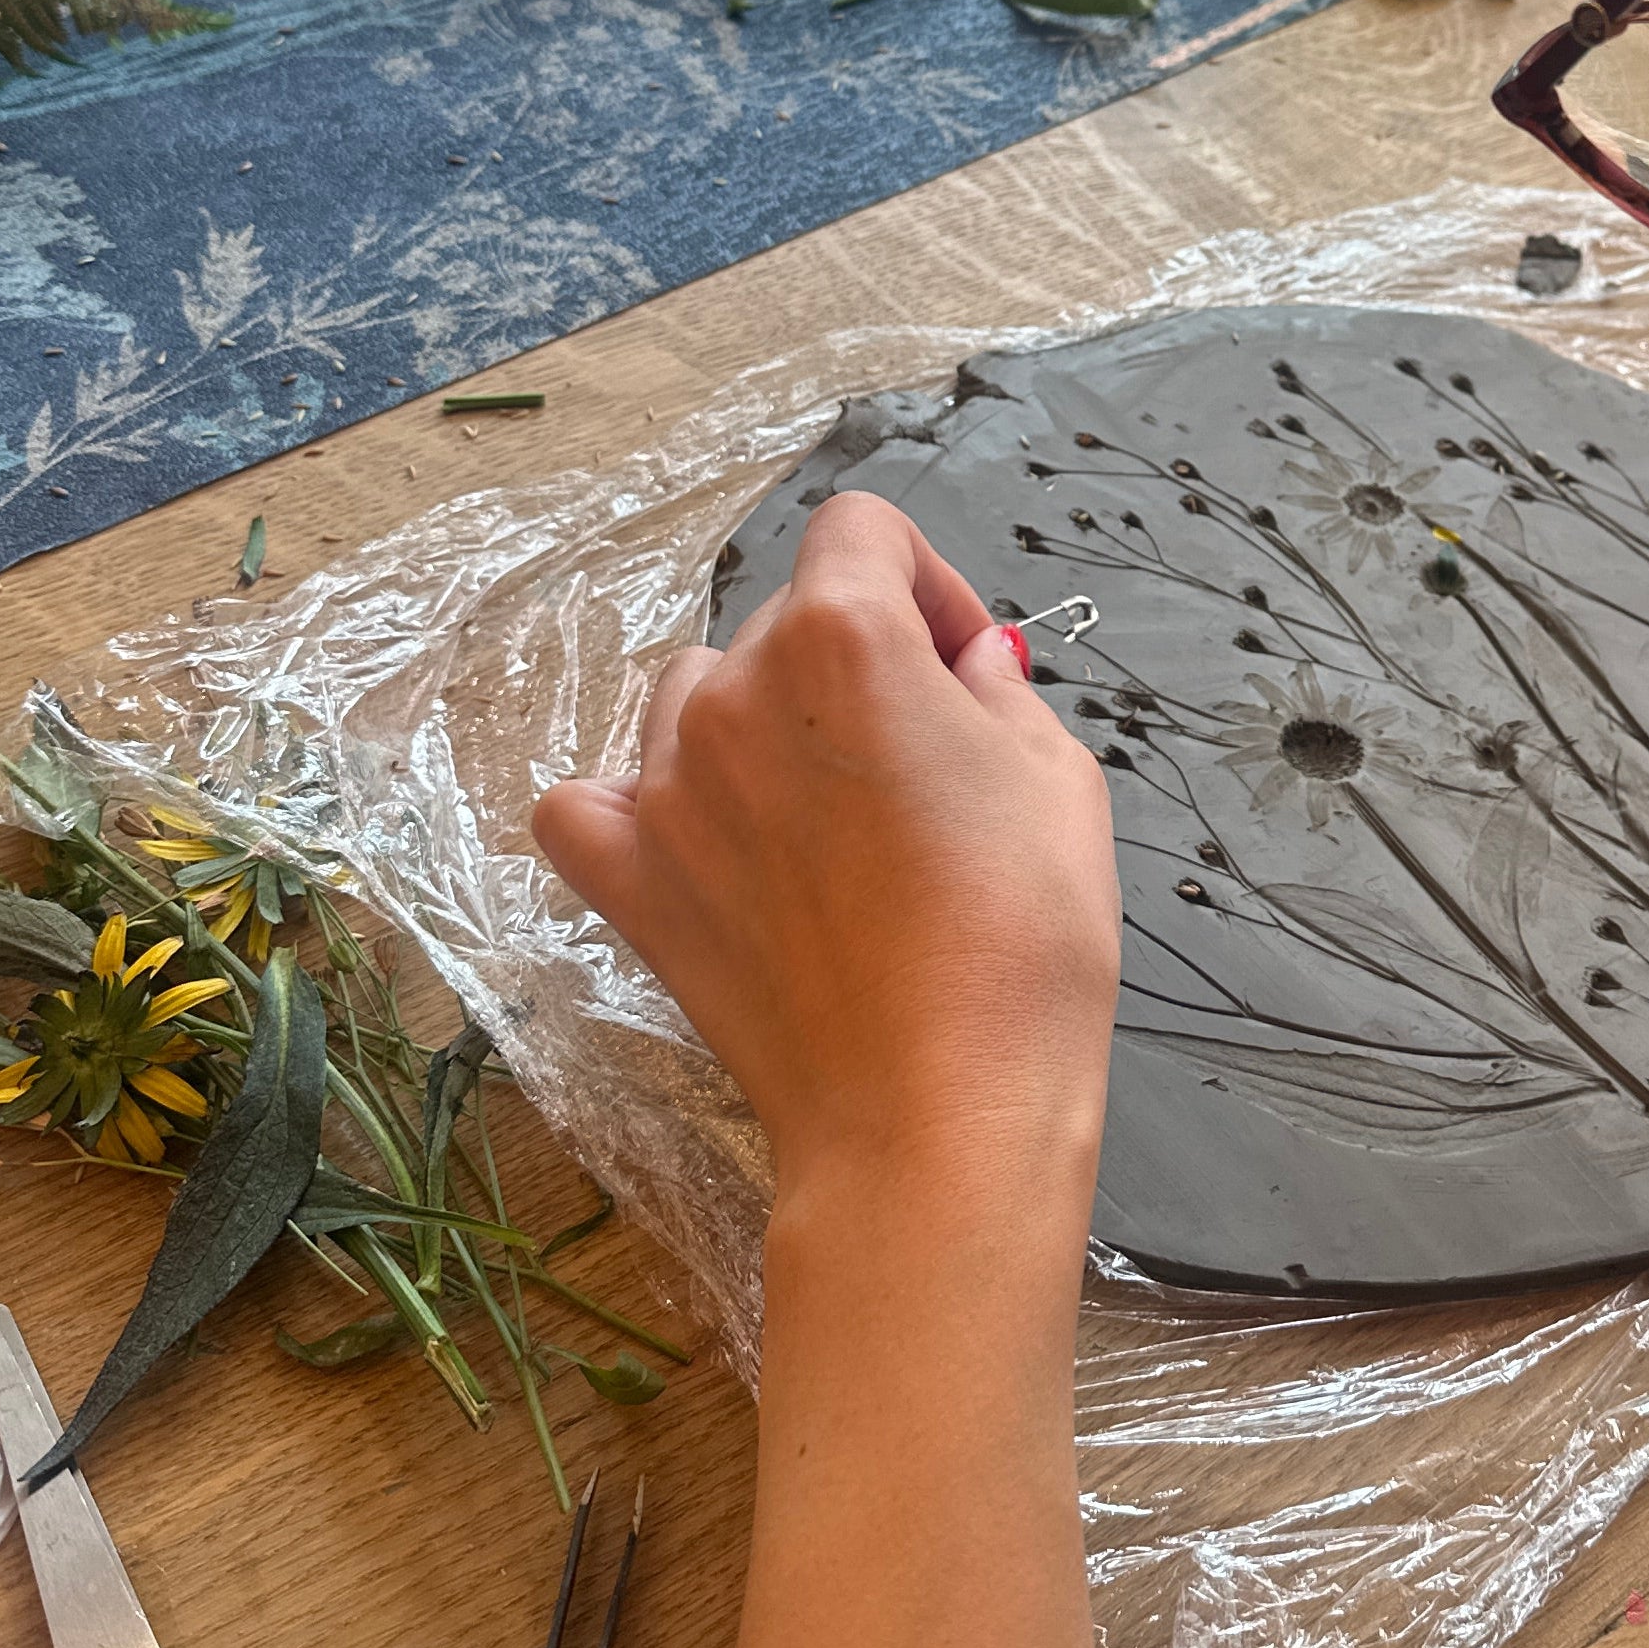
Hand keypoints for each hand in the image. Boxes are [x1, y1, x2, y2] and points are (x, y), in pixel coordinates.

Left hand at [536, 492, 1123, 1647]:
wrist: (937, 1116)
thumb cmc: (1023, 940)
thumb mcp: (1058, 778)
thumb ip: (994, 689)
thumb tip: (960, 666)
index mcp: (841, 637)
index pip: (863, 532)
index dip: (926, 581)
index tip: (962, 663)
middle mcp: (731, 688)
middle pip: (783, 620)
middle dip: (853, 666)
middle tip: (919, 769)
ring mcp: (663, 785)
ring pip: (693, 698)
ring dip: (754, 727)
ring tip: (822, 819)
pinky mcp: (625, 879)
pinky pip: (590, 804)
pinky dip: (634, 810)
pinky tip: (701, 848)